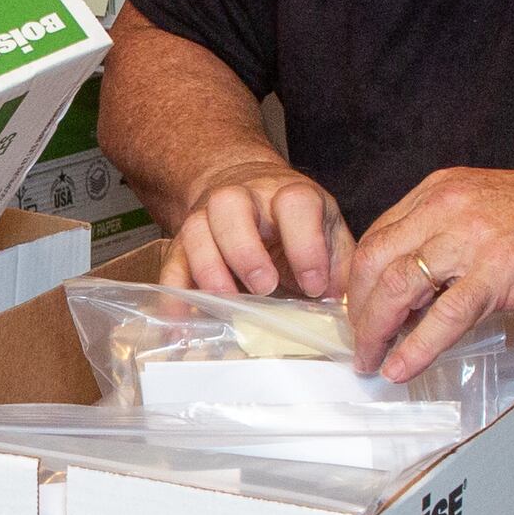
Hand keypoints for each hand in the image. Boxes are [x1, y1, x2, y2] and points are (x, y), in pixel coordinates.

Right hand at [172, 160, 353, 301]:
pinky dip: (174, 294)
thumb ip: (339, 265)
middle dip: (245, 249)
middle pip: (230, 206)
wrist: (249, 194)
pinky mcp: (183, 245)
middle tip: (265, 287)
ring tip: (227, 301)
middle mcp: (243, 199)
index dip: (306, 245)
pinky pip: (171, 265)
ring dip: (209, 268)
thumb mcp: (327, 232)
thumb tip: (341, 304)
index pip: (295, 204)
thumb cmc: (295, 224)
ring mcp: (206, 219)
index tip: (315, 286)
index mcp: (287, 194)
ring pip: (195, 231)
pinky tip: (183, 320)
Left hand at [349, 164, 513, 377]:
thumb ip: (451, 235)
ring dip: (377, 332)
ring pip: (400, 288)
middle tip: (358, 342)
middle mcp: (450, 207)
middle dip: (358, 309)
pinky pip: (444, 317)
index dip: (360, 280)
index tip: (357, 309)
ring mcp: (474, 238)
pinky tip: (403, 367)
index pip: (379, 236)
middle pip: (376, 262)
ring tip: (371, 360)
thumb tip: (420, 282)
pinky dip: (416, 348)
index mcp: (444, 190)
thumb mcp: (493, 208)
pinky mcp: (500, 271)